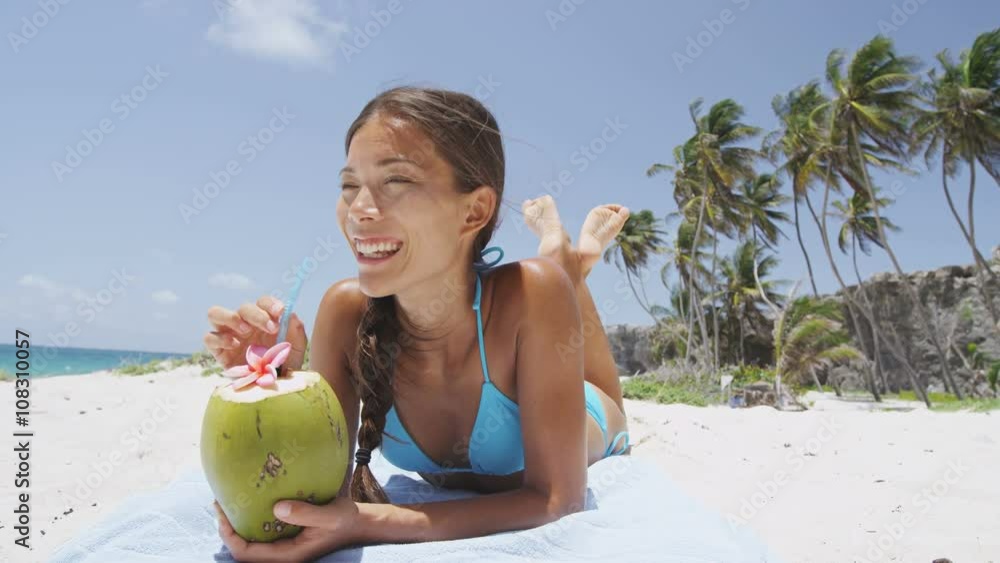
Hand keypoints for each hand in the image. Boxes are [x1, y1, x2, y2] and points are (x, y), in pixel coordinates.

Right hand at [204, 296, 306, 372]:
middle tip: (271, 328)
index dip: (270, 304)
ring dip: (231, 318)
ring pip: (215, 313)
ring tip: (246, 331)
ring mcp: (229, 335)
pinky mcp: (218, 350)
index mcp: (264, 318)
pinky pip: (209, 338)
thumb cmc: (284, 363)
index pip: (263, 302)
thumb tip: (290, 314)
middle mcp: (244, 323)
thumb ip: (296, 330)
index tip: (280, 312)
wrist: (274, 386)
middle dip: (257, 314)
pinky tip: (234, 345)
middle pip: (243, 307)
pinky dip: (220, 338)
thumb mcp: (296, 348)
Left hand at [214, 497, 363, 562]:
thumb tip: (276, 507)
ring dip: (236, 524)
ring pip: (250, 541)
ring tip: (228, 500)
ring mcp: (284, 546)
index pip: (246, 553)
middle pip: (243, 549)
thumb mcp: (330, 515)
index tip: (223, 512)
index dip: (229, 536)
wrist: (360, 524)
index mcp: (288, 555)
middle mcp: (282, 554)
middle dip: (227, 529)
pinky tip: (250, 501)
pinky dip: (250, 519)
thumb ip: (305, 513)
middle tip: (219, 502)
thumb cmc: (346, 520)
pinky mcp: (287, 536)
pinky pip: (261, 532)